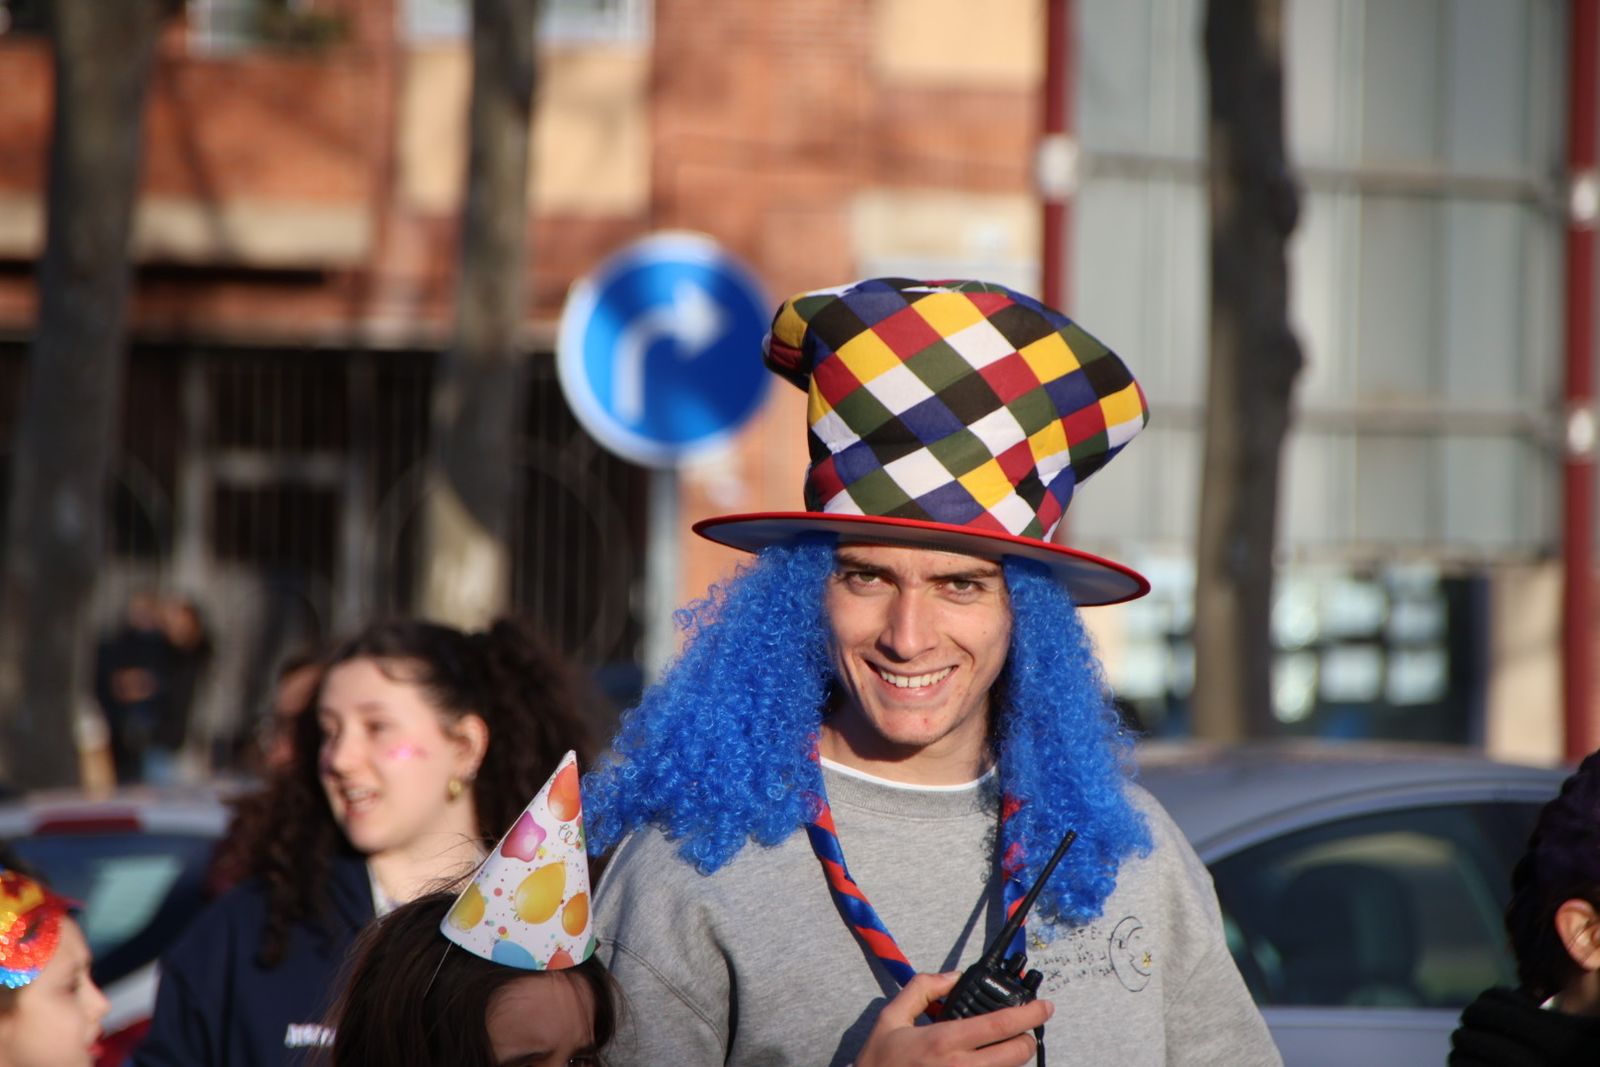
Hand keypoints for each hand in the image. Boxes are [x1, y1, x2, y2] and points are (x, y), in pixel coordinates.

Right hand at [854, 971, 1053, 1066]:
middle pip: (1016, 1054)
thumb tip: (952, 976)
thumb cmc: (878, 1062)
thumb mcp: (891, 1017)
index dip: (1029, 1014)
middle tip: (1023, 1031)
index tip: (1045, 1006)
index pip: (1000, 1025)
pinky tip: (983, 1063)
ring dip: (1011, 1060)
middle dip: (1027, 1040)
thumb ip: (922, 989)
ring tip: (999, 1049)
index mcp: (944, 1041)